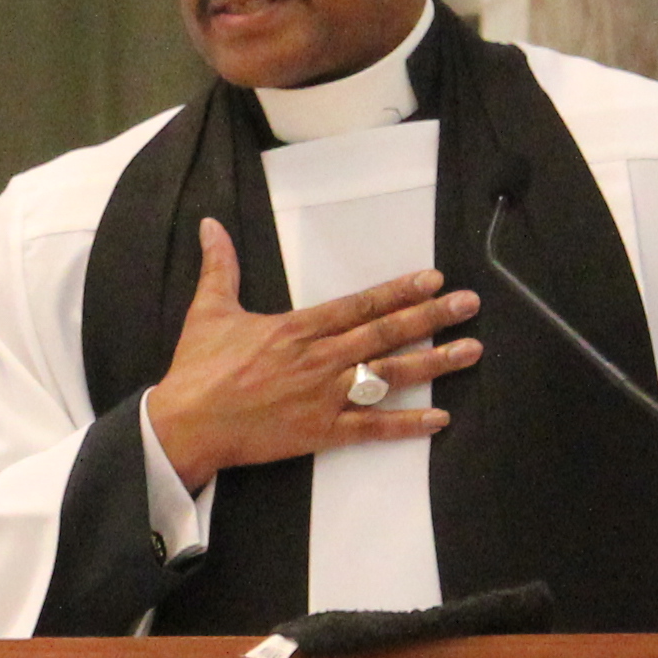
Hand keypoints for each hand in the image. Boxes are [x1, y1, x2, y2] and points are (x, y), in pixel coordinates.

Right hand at [140, 219, 482, 490]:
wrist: (186, 424)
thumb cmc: (197, 369)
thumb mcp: (208, 309)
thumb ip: (220, 266)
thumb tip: (210, 224)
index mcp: (297, 329)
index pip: (359, 304)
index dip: (399, 291)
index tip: (433, 280)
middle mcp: (318, 359)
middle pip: (385, 334)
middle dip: (431, 318)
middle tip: (470, 305)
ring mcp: (323, 397)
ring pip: (388, 376)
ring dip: (433, 364)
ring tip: (470, 351)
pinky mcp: (320, 433)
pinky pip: (371, 428)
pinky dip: (407, 424)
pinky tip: (439, 418)